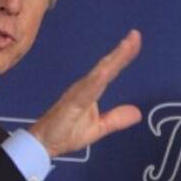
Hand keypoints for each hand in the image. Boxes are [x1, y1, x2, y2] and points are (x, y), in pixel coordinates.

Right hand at [29, 30, 142, 157]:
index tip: (135, 40)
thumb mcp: (98, 128)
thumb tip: (137, 112)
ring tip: (127, 45)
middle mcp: (85, 87)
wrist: (43, 145)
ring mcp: (78, 92)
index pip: (111, 70)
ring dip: (113, 59)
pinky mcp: (71, 101)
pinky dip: (98, 77)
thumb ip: (116, 119)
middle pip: (106, 66)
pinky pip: (87, 88)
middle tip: (136, 35)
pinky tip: (108, 70)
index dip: (123, 56)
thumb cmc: (65, 134)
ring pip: (99, 72)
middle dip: (122, 51)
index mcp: (92, 91)